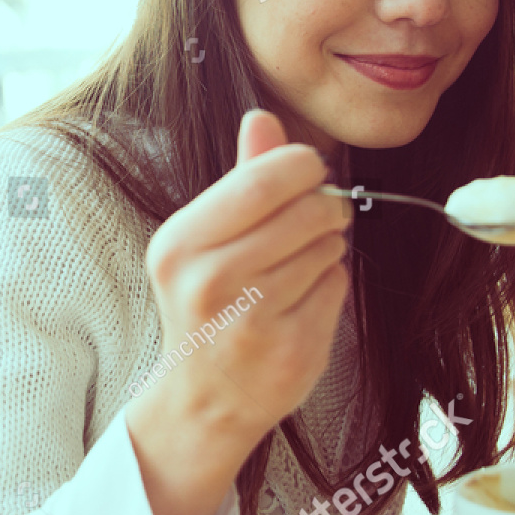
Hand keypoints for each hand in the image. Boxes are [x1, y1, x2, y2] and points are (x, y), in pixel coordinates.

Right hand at [124, 108, 350, 514]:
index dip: (301, 168)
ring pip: (326, 248)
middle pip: (305, 212)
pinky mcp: (290, 349)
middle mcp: (207, 281)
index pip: (261, 181)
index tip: (310, 173)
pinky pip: (335, 286)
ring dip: (327, 249)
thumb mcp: (206, 240)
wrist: (203, 397)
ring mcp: (250, 319)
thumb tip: (263, 117)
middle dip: (325, 208)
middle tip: (320, 219)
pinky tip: (301, 303)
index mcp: (179, 244)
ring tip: (296, 269)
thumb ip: (240, 179)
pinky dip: (330, 286)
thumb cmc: (208, 306)